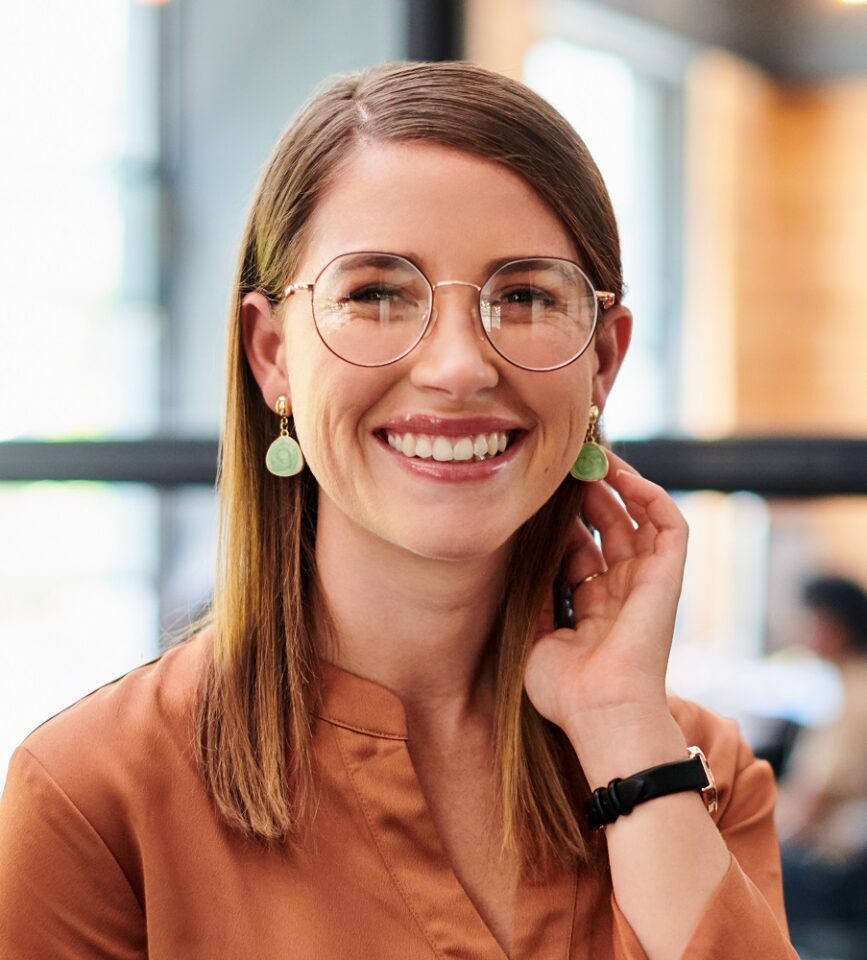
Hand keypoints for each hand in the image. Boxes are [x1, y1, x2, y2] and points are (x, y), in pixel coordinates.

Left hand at [524, 452, 687, 742]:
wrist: (600, 711)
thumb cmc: (566, 690)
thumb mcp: (535, 637)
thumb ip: (533, 598)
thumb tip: (524, 556)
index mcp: (592, 607)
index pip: (579, 551)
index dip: (561, 522)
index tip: (537, 495)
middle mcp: (621, 591)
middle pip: (606, 529)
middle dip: (586, 496)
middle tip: (562, 467)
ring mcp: (646, 583)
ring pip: (636, 520)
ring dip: (615, 487)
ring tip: (589, 459)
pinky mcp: (668, 576)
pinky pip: (669, 525)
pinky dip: (650, 496)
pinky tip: (622, 474)